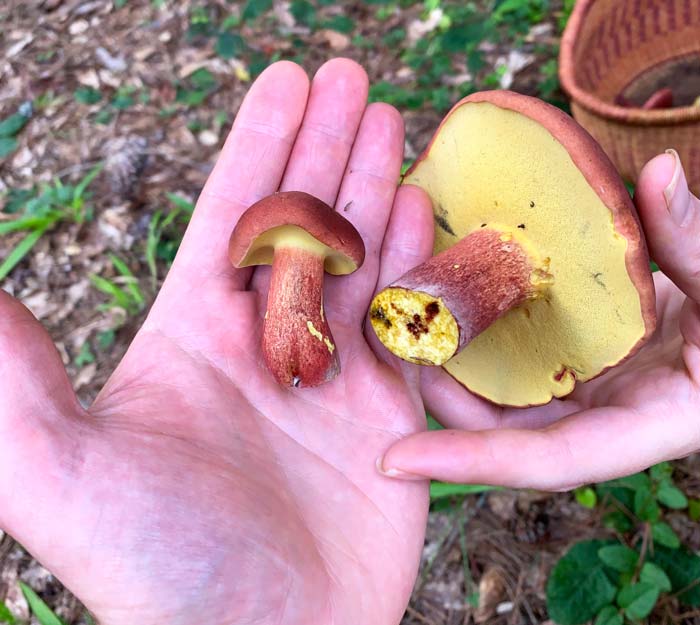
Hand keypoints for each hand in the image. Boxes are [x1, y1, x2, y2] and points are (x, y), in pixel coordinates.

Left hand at [0, 59, 434, 624]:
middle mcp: (264, 346)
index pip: (232, 217)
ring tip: (393, 124)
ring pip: (357, 260)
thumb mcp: (66, 473)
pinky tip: (420, 213)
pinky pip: (404, 322)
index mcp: (194, 338)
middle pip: (302, 222)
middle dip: (327, 145)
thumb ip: (18, 383)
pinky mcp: (385, 413)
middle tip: (354, 78)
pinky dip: (414, 264)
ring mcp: (330, 377)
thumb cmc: (163, 572)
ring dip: (374, 189)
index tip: (290, 80)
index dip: (262, 145)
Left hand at [380, 149, 699, 489]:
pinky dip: (483, 332)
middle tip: (383, 348)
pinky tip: (451, 295)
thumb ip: (698, 240)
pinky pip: (520, 354)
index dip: (468, 462)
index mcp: (646, 424)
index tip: (392, 461)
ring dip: (451, 361)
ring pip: (505, 391)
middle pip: (505, 428)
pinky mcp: (584, 356)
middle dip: (439, 399)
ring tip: (402, 316)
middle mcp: (607, 415)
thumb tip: (660, 174)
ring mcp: (592, 386)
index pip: (543, 461)